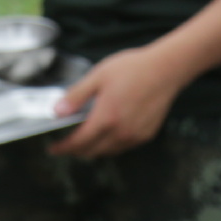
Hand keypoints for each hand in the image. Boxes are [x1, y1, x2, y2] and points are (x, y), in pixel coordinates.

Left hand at [47, 47, 191, 158]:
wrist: (166, 69)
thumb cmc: (133, 69)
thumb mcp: (98, 76)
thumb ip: (76, 96)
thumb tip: (57, 111)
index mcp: (105, 118)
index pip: (78, 142)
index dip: (63, 148)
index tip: (54, 149)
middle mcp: (119, 133)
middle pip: (91, 152)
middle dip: (76, 150)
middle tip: (67, 144)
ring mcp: (133, 137)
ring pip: (107, 152)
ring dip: (93, 149)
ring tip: (86, 139)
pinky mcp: (145, 136)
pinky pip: (122, 147)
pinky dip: (110, 145)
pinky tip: (107, 133)